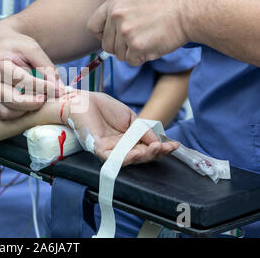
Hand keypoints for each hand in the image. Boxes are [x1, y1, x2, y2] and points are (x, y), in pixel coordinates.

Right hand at [0, 25, 63, 119]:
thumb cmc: (16, 45)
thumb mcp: (33, 49)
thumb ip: (47, 68)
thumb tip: (60, 90)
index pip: (22, 80)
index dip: (41, 87)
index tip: (57, 89)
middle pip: (13, 100)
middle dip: (34, 102)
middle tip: (47, 97)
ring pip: (7, 111)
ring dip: (26, 110)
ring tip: (38, 99)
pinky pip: (2, 114)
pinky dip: (16, 114)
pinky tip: (27, 104)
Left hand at [62, 92, 178, 165]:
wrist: (84, 100)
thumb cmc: (104, 108)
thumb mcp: (130, 118)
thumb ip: (143, 130)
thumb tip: (158, 141)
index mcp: (129, 141)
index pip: (147, 149)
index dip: (161, 148)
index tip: (175, 145)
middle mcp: (120, 148)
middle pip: (141, 156)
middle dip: (156, 153)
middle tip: (167, 147)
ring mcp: (109, 150)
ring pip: (129, 159)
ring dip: (144, 156)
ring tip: (156, 150)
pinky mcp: (98, 148)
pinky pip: (113, 158)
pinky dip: (125, 157)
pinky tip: (137, 153)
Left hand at [87, 0, 189, 65]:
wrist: (188, 11)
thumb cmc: (164, 6)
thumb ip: (117, 13)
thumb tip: (103, 32)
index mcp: (113, 3)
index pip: (92, 26)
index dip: (102, 35)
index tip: (114, 36)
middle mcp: (116, 16)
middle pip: (106, 45)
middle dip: (120, 47)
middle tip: (138, 39)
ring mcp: (126, 31)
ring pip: (119, 55)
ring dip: (132, 52)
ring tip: (148, 38)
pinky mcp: (136, 46)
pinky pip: (132, 61)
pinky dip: (142, 58)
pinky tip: (153, 45)